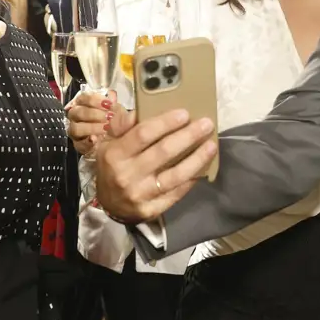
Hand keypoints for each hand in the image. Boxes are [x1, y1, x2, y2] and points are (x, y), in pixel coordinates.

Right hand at [66, 87, 120, 155]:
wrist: (114, 142)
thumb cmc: (114, 123)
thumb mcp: (118, 112)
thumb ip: (115, 104)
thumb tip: (112, 94)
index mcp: (84, 105)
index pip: (83, 98)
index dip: (94, 100)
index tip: (109, 104)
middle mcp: (76, 116)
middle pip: (77, 112)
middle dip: (93, 113)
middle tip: (109, 117)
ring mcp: (75, 131)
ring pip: (76, 127)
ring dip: (91, 127)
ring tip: (106, 128)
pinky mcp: (78, 144)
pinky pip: (78, 143)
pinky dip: (87, 141)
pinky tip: (95, 140)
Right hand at [93, 108, 217, 222]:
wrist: (108, 205)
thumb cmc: (112, 167)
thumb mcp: (108, 144)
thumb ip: (121, 126)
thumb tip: (139, 109)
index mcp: (115, 154)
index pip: (143, 134)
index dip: (166, 123)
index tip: (185, 114)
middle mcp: (127, 175)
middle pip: (163, 152)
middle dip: (188, 136)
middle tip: (206, 124)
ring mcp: (140, 195)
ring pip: (175, 175)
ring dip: (197, 159)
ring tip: (211, 145)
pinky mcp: (151, 210)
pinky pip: (177, 193)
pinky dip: (192, 179)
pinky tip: (203, 167)